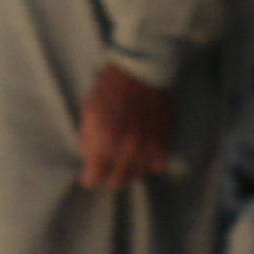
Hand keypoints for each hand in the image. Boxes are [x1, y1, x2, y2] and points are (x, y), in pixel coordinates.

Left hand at [79, 64, 174, 189]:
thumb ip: (89, 139)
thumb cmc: (109, 88)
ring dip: (128, 172)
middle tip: (104, 171)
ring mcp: (150, 146)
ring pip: (138, 175)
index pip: (96, 175)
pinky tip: (141, 157)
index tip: (87, 177)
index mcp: (105, 140)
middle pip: (118, 180)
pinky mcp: (166, 141)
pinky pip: (157, 165)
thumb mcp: (89, 112)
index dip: (89, 179)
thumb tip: (90, 158)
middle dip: (107, 178)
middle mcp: (129, 148)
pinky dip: (148, 165)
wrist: (143, 72)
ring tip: (122, 164)